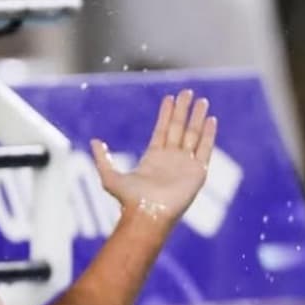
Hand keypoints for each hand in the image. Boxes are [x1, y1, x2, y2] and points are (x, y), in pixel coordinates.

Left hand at [90, 89, 216, 228]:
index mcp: (152, 159)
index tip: (170, 98)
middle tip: (187, 91)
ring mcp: (185, 165)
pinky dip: (208, 134)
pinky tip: (211, 119)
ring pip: (193, 135)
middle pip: (178, 128)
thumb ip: (102, 158)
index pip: (162, 131)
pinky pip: (205, 149)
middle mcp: (170, 160)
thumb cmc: (129, 200)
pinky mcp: (197, 171)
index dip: (166, 114)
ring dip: (197, 117)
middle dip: (182, 110)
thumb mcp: (110, 176)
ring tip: (202, 100)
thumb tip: (93, 142)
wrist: (148, 214)